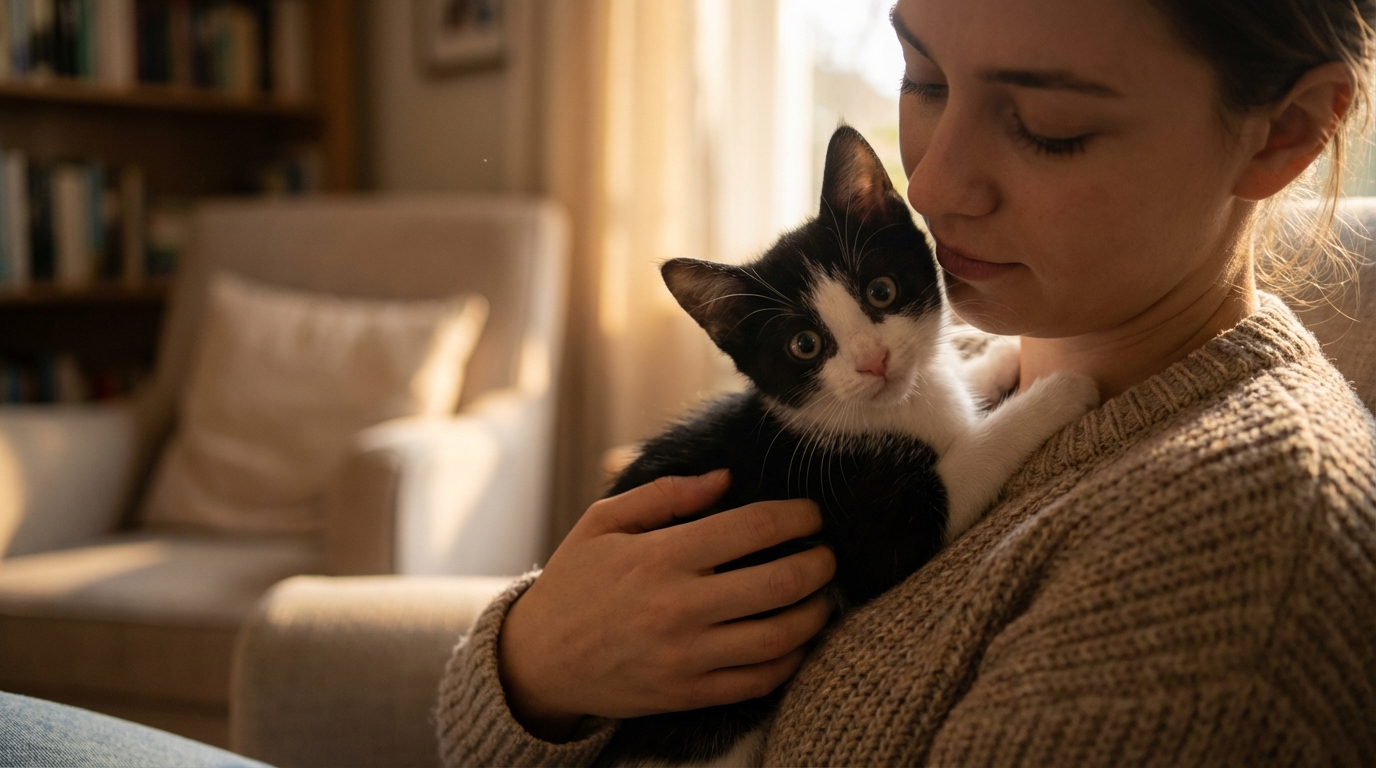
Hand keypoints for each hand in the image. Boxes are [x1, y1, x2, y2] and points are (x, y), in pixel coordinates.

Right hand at [497, 470, 835, 741]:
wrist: (538, 661)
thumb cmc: (574, 582)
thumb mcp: (603, 523)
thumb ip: (665, 495)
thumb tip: (726, 478)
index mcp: (660, 557)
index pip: (750, 528)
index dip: (795, 516)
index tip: (812, 514)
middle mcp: (678, 607)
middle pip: (778, 584)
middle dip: (818, 563)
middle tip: (827, 554)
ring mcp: (686, 656)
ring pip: (778, 637)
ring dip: (815, 613)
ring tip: (821, 596)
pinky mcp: (688, 694)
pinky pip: (758, 681)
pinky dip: (791, 659)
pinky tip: (797, 640)